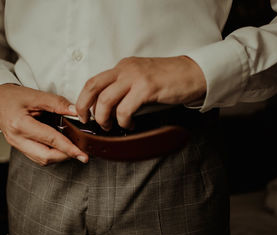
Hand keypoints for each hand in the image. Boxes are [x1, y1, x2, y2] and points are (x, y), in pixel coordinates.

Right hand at [0, 84, 88, 165]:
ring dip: (58, 157)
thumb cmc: (13, 96)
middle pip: (45, 156)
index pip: (50, 139)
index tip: (82, 154)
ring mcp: (16, 145)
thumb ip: (57, 104)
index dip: (68, 147)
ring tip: (72, 150)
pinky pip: (37, 156)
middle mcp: (17, 138)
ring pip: (41, 159)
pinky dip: (50, 154)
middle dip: (65, 156)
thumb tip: (76, 112)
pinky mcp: (19, 147)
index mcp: (20, 124)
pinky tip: (59, 148)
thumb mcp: (36, 95)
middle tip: (80, 153)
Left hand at [76, 56, 205, 129]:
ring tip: (110, 126)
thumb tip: (106, 110)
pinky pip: (124, 109)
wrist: (194, 73)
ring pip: (105, 100)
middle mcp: (125, 69)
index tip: (82, 114)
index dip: (82, 99)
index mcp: (122, 67)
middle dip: (83, 107)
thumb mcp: (140, 79)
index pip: (93, 81)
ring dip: (103, 118)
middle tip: (87, 121)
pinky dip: (123, 121)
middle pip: (92, 87)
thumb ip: (123, 89)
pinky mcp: (147, 88)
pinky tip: (130, 124)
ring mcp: (136, 77)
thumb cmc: (169, 80)